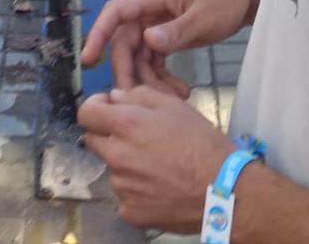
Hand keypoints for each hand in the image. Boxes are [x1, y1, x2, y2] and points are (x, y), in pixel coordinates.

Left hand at [77, 87, 231, 231]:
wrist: (223, 190)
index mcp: (125, 126)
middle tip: (137, 138)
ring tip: (157, 166)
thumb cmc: (202, 142)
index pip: (85, 114)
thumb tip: (114, 98)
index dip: (94, 108)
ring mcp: (121, 188)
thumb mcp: (174, 106)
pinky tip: (159, 188)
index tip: (107, 110)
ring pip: (112, 170)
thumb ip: (138, 96)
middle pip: (93, 141)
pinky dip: (136, 191)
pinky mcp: (130, 212)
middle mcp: (117, 156)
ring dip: (125, 164)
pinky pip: (125, 196)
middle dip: (108, 135)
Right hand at [80, 0, 261, 95]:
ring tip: (172, 99)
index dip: (98, 35)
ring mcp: (157, 23)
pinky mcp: (167, 34)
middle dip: (129, 72)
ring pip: (139, 55)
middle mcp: (148, 8)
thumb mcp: (204, 17)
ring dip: (149, 79)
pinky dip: (162, 76)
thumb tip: (147, 42)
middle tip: (137, 100)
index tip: (89, 60)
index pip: (115, 13)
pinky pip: (155, 58)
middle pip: (125, 42)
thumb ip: (176, 31)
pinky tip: (178, 91)